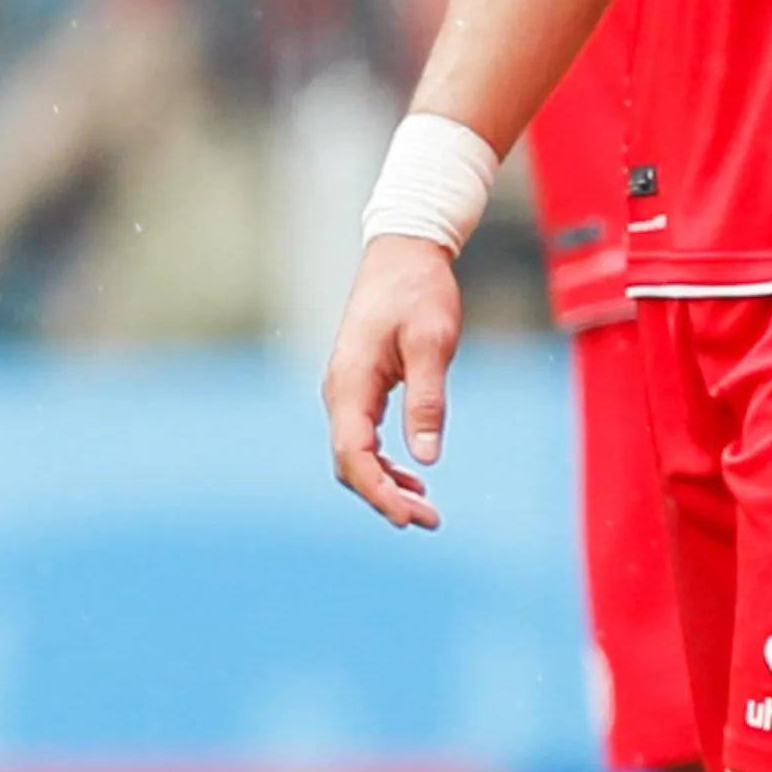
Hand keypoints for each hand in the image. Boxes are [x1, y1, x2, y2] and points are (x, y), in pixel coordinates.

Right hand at [324, 233, 467, 531]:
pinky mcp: (360, 386)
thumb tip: (426, 457)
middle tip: (430, 521)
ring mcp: (346, 389)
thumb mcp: (432, 342)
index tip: (408, 518)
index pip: (354, 455)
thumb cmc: (419, 290)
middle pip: (350, 463)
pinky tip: (413, 477)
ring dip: (385, 484)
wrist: (404, 250)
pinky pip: (363, 437)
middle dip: (385, 497)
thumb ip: (427, 399)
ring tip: (424, 508)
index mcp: (351, 382)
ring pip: (355, 454)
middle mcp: (340, 391)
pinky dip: (384, 463)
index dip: (378, 492)